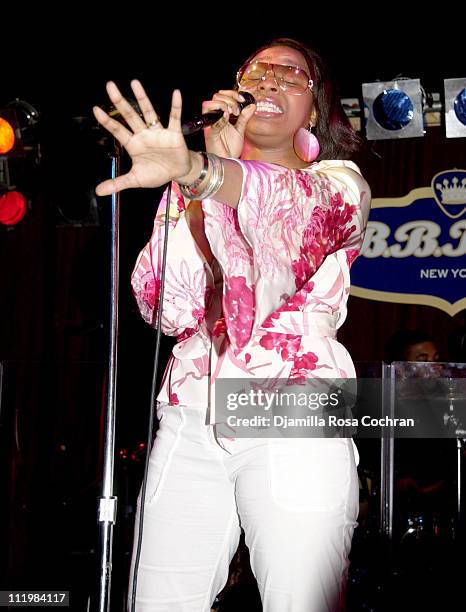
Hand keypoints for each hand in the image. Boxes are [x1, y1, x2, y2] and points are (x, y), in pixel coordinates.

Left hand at [93, 80, 192, 195]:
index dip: (107, 121)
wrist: (178, 173)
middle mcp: (144, 134)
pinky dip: (176, 106)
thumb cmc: (156, 173)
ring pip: (149, 113)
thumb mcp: (135, 180)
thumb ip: (117, 183)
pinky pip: (174, 118)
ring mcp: (158, 132)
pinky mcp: (174, 133)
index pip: (117, 131)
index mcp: (133, 144)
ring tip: (134, 83)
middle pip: (130, 116)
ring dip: (142, 98)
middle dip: (120, 102)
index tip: (95, 109)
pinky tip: (176, 93)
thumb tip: (98, 191)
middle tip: (110, 86)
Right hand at [202, 90, 255, 158]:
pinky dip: (222, 117)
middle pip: (215, 97)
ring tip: (233, 113)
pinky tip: (228, 118)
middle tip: (237, 110)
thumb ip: (245, 117)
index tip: (241, 99)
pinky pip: (212, 121)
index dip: (231, 93)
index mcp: (220, 115)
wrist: (228, 161)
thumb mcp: (240, 130)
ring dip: (223, 105)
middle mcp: (214, 118)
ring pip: (208, 104)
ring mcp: (210, 125)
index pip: (220, 96)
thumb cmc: (230, 148)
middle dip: (229, 99)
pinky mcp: (210, 134)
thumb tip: (252, 105)